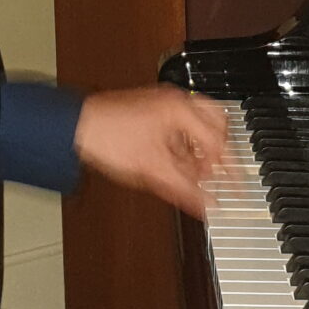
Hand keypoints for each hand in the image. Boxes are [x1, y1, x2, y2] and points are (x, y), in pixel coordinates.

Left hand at [74, 85, 232, 217]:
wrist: (74, 127)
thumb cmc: (107, 137)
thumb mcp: (152, 170)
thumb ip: (186, 190)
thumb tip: (209, 206)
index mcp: (181, 111)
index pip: (218, 141)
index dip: (227, 169)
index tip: (234, 186)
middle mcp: (175, 102)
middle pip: (216, 123)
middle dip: (218, 151)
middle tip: (219, 173)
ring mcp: (161, 103)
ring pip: (198, 122)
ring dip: (200, 148)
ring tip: (197, 172)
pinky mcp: (150, 109)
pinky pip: (180, 123)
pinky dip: (184, 143)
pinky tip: (178, 162)